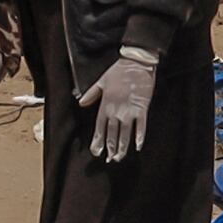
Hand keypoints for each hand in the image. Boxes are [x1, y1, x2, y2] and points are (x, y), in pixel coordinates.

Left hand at [86, 46, 161, 163]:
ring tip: (119, 157)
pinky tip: (138, 146)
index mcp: (106, 104)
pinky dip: (139, 136)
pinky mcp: (142, 108)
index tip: (96, 151)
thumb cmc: (118, 71)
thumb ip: (91, 94)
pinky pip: (141, 125)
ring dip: (122, 146)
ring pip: (125, 132)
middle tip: (109, 160)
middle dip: (110, 147)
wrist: (136, 62)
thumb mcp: (101, 81)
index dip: (98, 140)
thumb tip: (80, 103)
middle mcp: (116, 110)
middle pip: (112, 133)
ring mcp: (129, 110)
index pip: (100, 127)